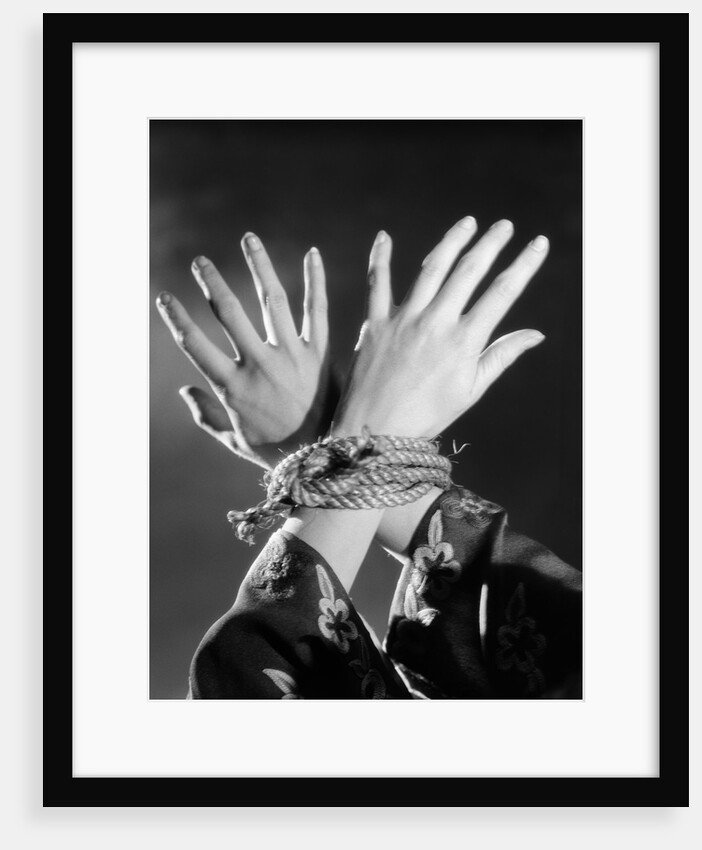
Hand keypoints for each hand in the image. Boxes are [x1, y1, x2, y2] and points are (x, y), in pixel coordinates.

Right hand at [156, 233, 335, 468]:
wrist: (326, 462)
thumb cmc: (277, 453)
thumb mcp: (234, 442)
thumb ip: (206, 417)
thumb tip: (183, 390)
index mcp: (232, 387)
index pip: (194, 344)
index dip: (176, 318)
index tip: (163, 296)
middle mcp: (259, 365)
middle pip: (229, 313)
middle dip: (211, 282)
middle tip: (201, 260)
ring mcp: (291, 356)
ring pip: (271, 300)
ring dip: (259, 266)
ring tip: (249, 239)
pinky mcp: (320, 354)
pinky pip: (317, 311)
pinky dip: (314, 281)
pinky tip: (312, 254)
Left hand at [333, 216, 547, 438]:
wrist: (374, 432)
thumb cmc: (427, 416)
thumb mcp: (470, 391)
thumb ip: (501, 356)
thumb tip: (536, 334)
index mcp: (464, 342)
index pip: (502, 293)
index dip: (524, 265)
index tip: (539, 244)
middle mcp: (436, 324)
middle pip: (469, 271)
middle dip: (491, 244)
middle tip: (505, 225)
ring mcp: (404, 320)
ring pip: (432, 268)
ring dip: (452, 241)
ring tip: (468, 222)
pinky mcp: (375, 323)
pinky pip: (378, 283)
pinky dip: (380, 258)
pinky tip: (384, 236)